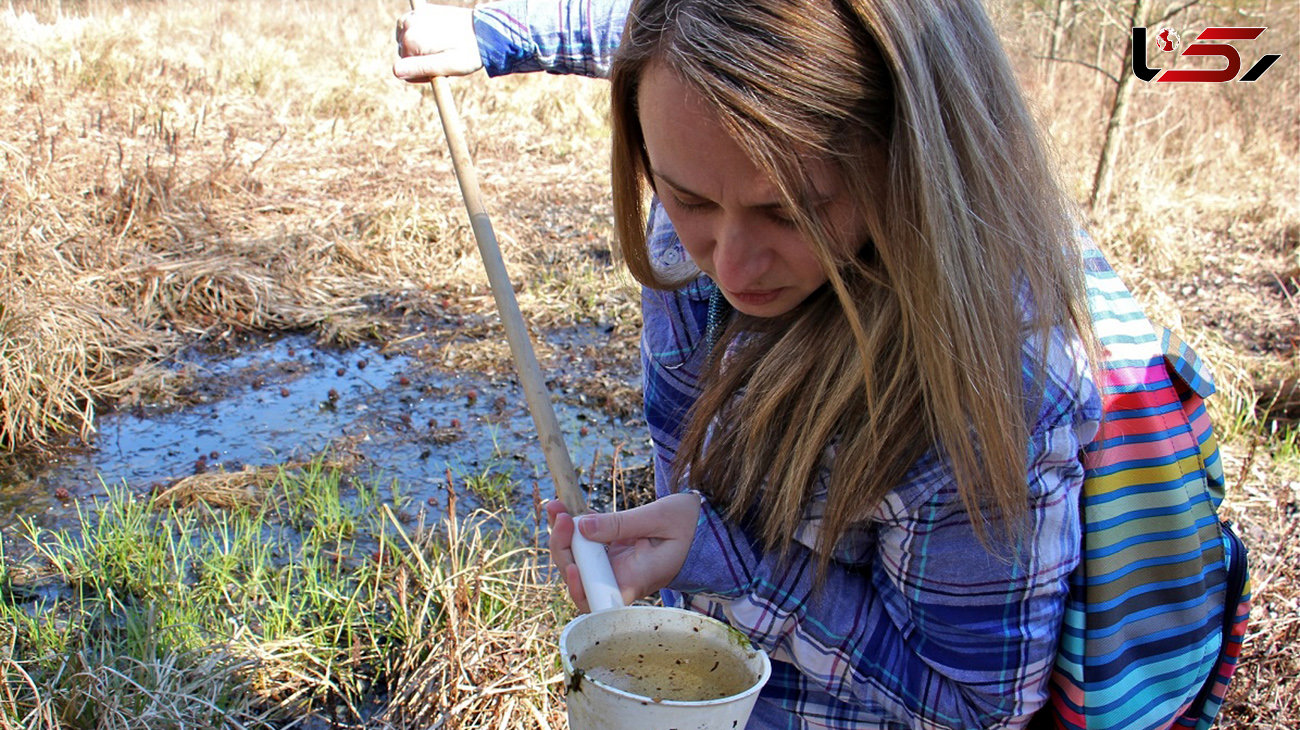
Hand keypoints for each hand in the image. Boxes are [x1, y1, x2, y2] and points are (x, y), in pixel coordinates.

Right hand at [393, 4, 482, 81]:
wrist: (486, 30)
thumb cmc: (469, 52)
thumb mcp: (447, 66)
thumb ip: (420, 68)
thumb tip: (395, 71)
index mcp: (411, 39)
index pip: (404, 68)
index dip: (422, 74)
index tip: (440, 72)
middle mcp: (408, 24)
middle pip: (405, 54)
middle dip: (421, 60)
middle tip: (444, 59)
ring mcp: (414, 15)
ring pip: (407, 42)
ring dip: (421, 49)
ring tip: (443, 49)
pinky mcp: (422, 10)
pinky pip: (411, 28)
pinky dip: (420, 36)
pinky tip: (437, 38)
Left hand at [547, 494, 701, 611]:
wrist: (703, 526)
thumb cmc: (691, 525)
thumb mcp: (659, 517)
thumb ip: (622, 523)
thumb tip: (582, 528)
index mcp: (638, 580)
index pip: (601, 602)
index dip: (580, 591)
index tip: (573, 568)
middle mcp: (622, 578)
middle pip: (580, 578)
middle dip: (563, 549)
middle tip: (561, 516)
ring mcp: (615, 566)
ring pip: (577, 561)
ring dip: (562, 536)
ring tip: (556, 507)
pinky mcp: (612, 552)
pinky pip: (585, 545)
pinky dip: (572, 528)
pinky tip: (563, 508)